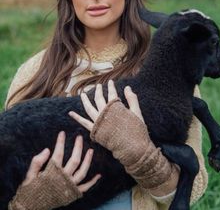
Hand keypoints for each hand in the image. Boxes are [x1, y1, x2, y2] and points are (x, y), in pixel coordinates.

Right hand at [23, 131, 100, 191]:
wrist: (31, 207)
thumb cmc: (30, 189)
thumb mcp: (30, 175)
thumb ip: (37, 162)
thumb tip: (47, 149)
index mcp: (52, 173)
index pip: (58, 153)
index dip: (60, 142)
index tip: (62, 133)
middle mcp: (63, 179)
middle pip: (74, 160)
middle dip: (78, 147)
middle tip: (79, 137)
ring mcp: (69, 187)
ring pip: (82, 172)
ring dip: (88, 161)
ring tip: (91, 150)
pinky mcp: (72, 194)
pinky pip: (85, 187)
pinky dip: (92, 182)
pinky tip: (98, 175)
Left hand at [68, 80, 178, 196]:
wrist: (133, 149)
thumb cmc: (137, 131)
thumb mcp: (137, 113)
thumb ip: (132, 99)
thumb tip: (127, 87)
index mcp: (115, 108)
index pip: (112, 94)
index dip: (111, 87)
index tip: (110, 82)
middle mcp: (105, 114)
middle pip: (99, 99)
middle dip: (98, 91)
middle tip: (98, 85)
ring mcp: (99, 122)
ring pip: (89, 108)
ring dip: (85, 100)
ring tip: (82, 94)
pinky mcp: (95, 131)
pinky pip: (84, 123)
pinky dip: (77, 118)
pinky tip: (71, 113)